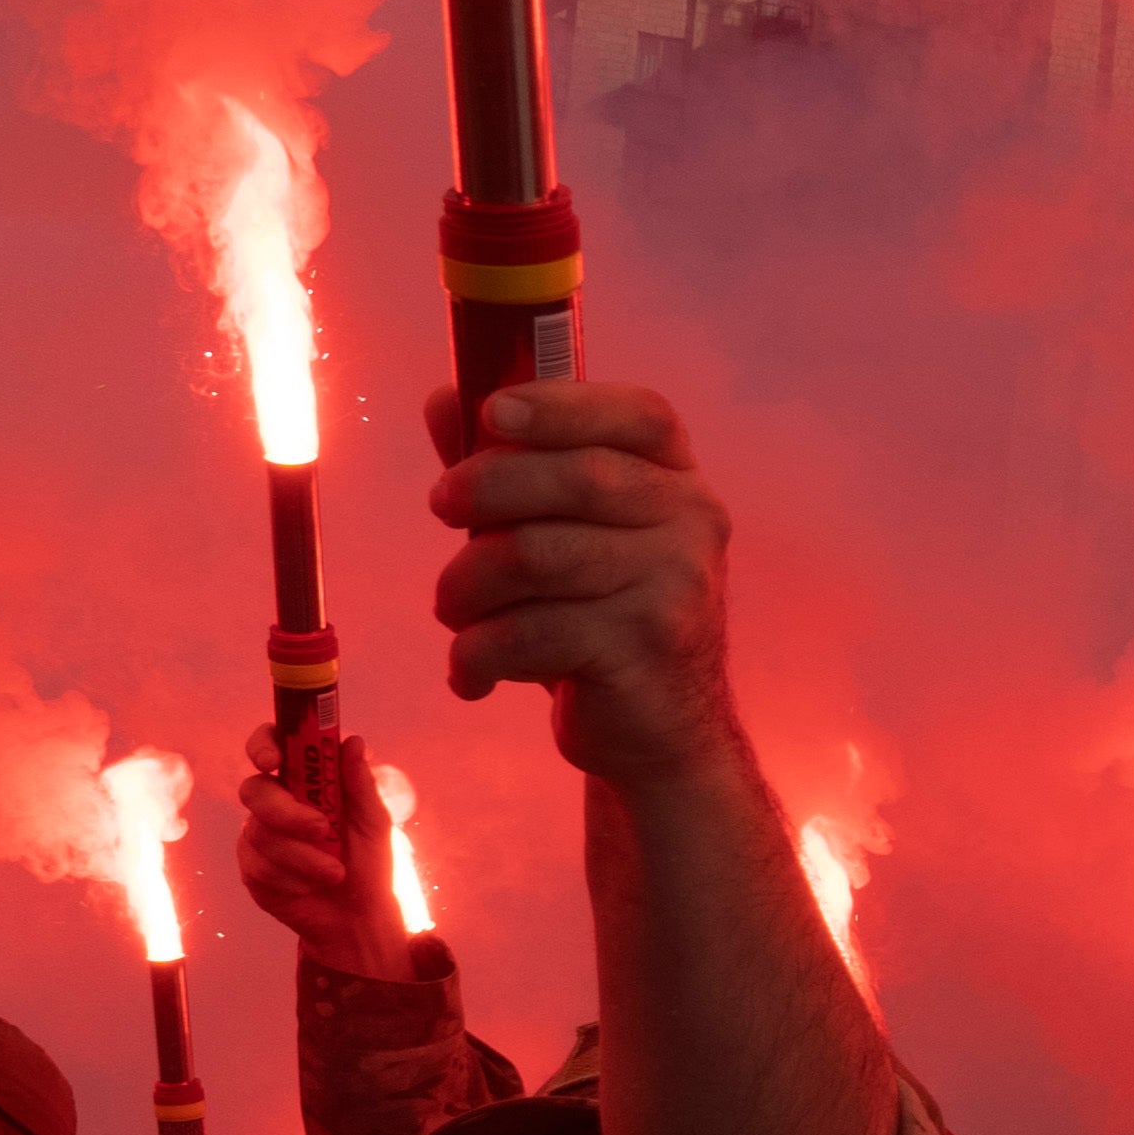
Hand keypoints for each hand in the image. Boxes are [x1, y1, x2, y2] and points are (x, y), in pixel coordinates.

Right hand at [234, 726, 412, 984]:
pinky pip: (259, 866)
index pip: (272, 746)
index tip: (274, 759)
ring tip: (334, 872)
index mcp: (304, 781)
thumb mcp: (373, 821)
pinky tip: (314, 885)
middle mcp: (275, 803)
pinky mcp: (251, 867)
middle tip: (322, 829)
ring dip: (303, 855)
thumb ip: (360, 783)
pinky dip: (294, 877)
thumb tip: (352, 740)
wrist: (358, 915)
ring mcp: (258, 835)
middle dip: (287, 811)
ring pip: (260, 833)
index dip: (264, 744)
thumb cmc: (367, 860)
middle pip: (255, 790)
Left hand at [432, 384, 752, 788]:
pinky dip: (476, 655)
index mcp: (680, 482)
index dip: (563, 404)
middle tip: (441, 508)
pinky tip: (471, 674)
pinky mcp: (643, 648)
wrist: (662, 733)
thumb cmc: (600, 621)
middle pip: (578, 477)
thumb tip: (442, 400)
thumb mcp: (564, 537)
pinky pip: (528, 633)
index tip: (492, 412)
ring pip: (537, 556)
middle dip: (488, 486)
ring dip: (466, 585)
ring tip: (453, 610)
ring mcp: (675, 586)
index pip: (640, 416)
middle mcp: (692, 524)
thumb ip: (511, 469)